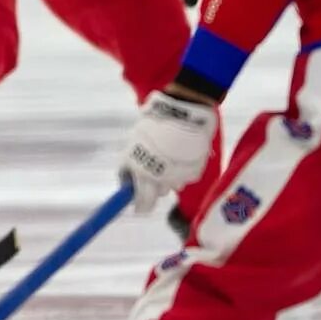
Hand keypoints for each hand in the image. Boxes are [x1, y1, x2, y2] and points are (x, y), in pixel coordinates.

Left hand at [121, 90, 218, 213]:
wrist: (183, 111)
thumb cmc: (155, 122)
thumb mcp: (135, 140)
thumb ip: (132, 163)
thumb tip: (127, 184)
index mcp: (138, 168)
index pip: (136, 197)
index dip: (137, 204)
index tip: (137, 209)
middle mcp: (156, 176)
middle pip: (152, 198)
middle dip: (150, 196)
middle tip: (150, 190)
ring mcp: (176, 176)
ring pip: (169, 188)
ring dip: (167, 179)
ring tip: (168, 159)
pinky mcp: (193, 173)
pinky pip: (185, 179)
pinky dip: (182, 171)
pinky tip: (181, 155)